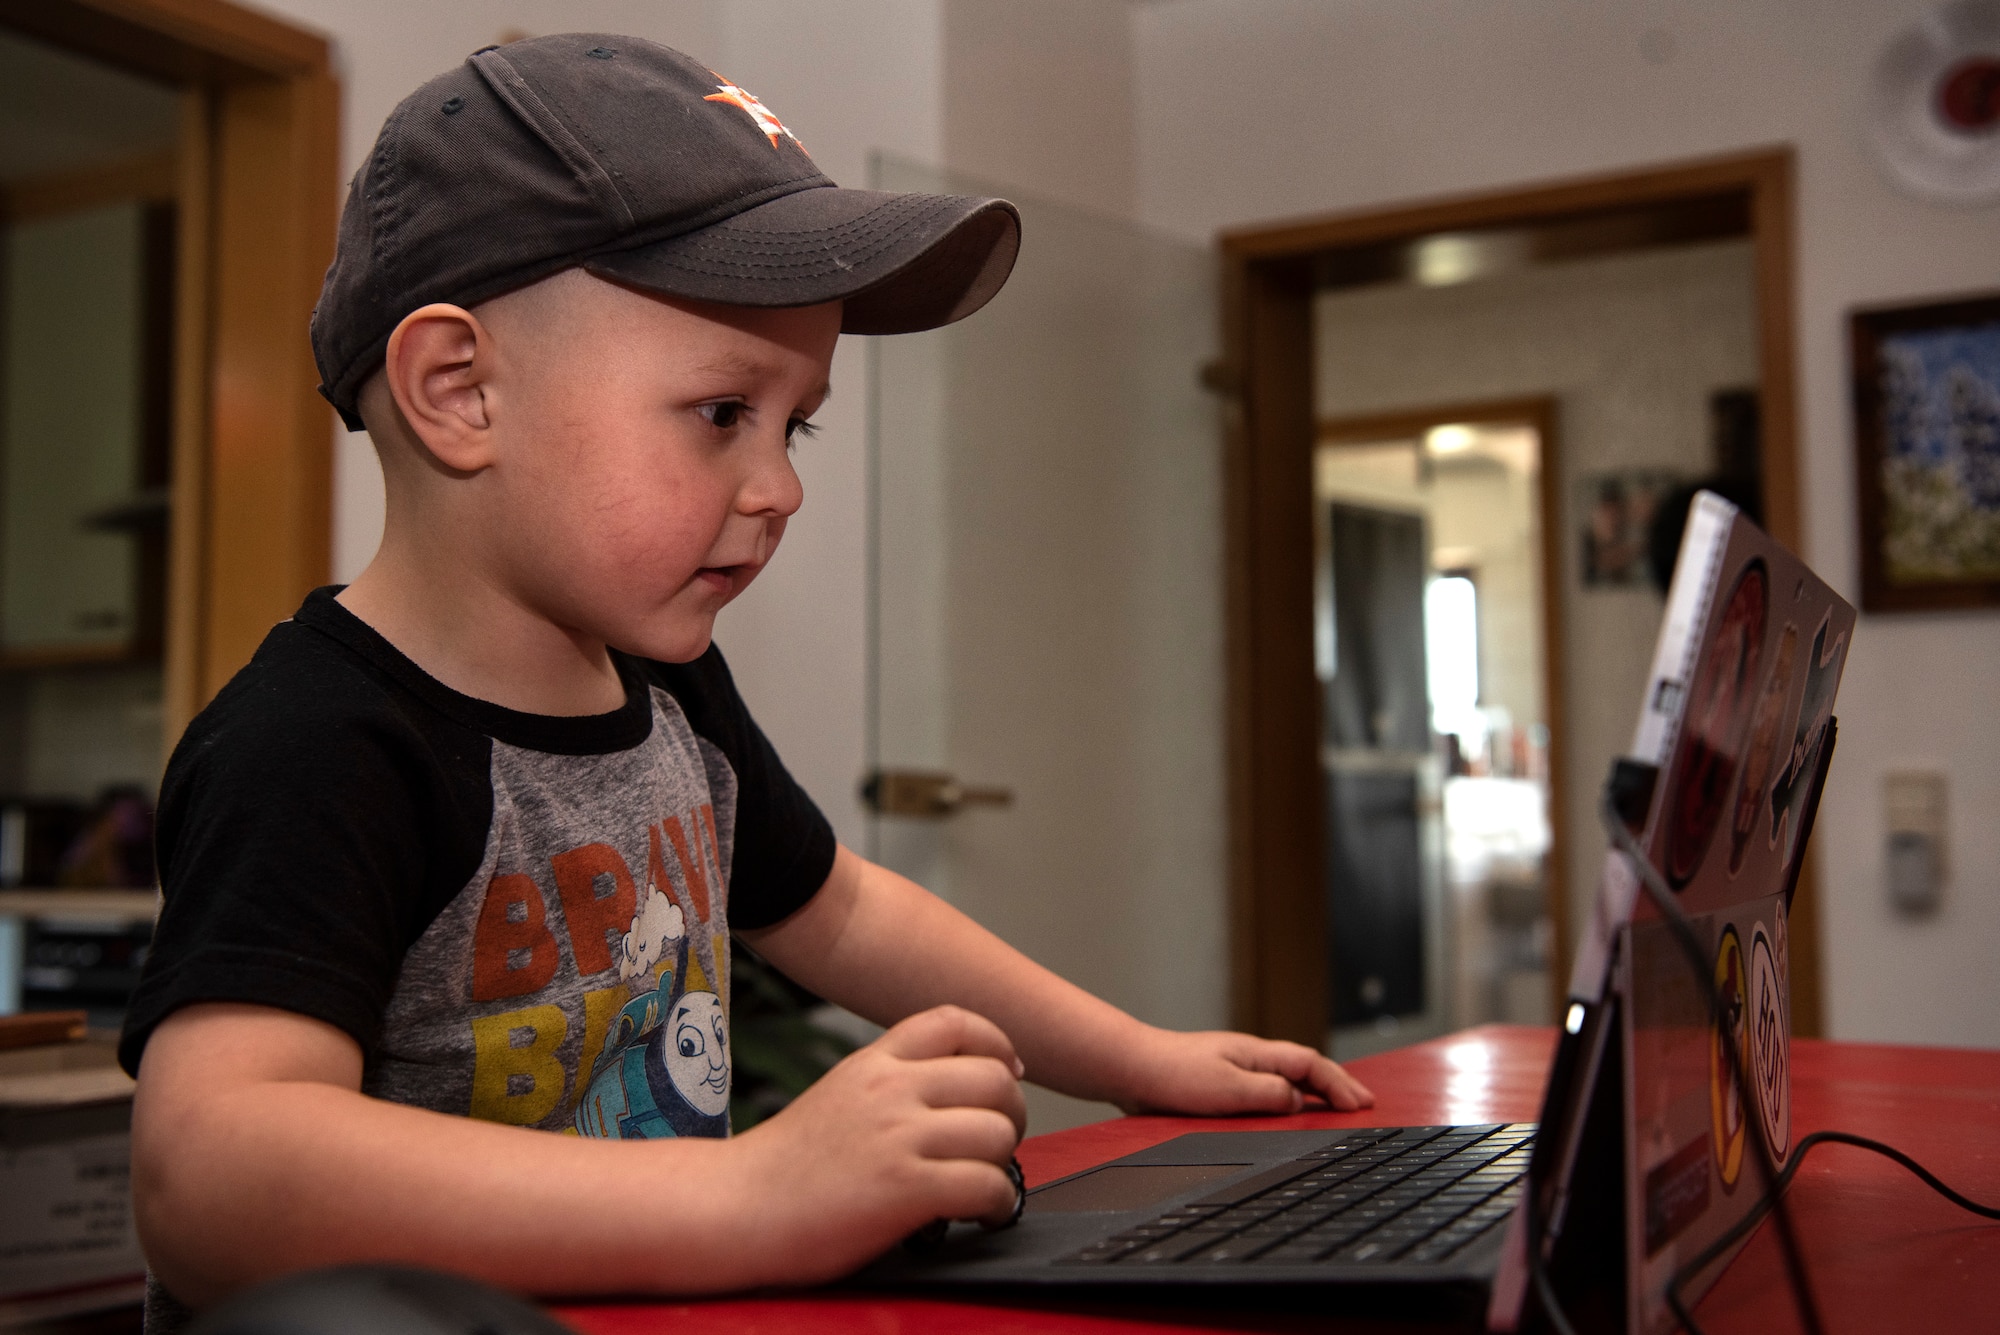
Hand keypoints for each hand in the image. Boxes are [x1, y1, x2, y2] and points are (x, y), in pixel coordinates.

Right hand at [724, 1005, 1025, 1284]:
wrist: (735, 1208)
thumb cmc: (785, 1166)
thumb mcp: (840, 1094)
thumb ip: (891, 1083)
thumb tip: (957, 1091)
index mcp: (873, 1062)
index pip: (954, 1021)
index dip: (996, 1044)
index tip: (1007, 1071)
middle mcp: (890, 1090)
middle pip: (993, 1078)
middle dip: (1011, 1112)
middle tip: (997, 1141)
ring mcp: (899, 1137)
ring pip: (998, 1132)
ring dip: (1004, 1162)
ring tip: (983, 1181)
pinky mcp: (905, 1188)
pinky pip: (988, 1184)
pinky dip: (997, 1204)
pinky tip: (979, 1214)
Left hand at [1113, 1028, 1374, 1116]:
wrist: (1130, 1067)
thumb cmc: (1174, 1075)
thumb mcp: (1228, 1089)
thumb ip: (1267, 1094)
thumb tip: (1299, 1100)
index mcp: (1257, 1054)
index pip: (1311, 1064)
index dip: (1340, 1084)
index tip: (1363, 1104)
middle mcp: (1249, 1057)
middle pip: (1304, 1067)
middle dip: (1336, 1085)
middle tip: (1364, 1103)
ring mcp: (1233, 1068)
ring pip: (1285, 1077)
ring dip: (1315, 1090)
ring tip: (1336, 1107)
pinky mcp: (1218, 1083)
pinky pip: (1265, 1088)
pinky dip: (1287, 1097)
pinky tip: (1285, 1111)